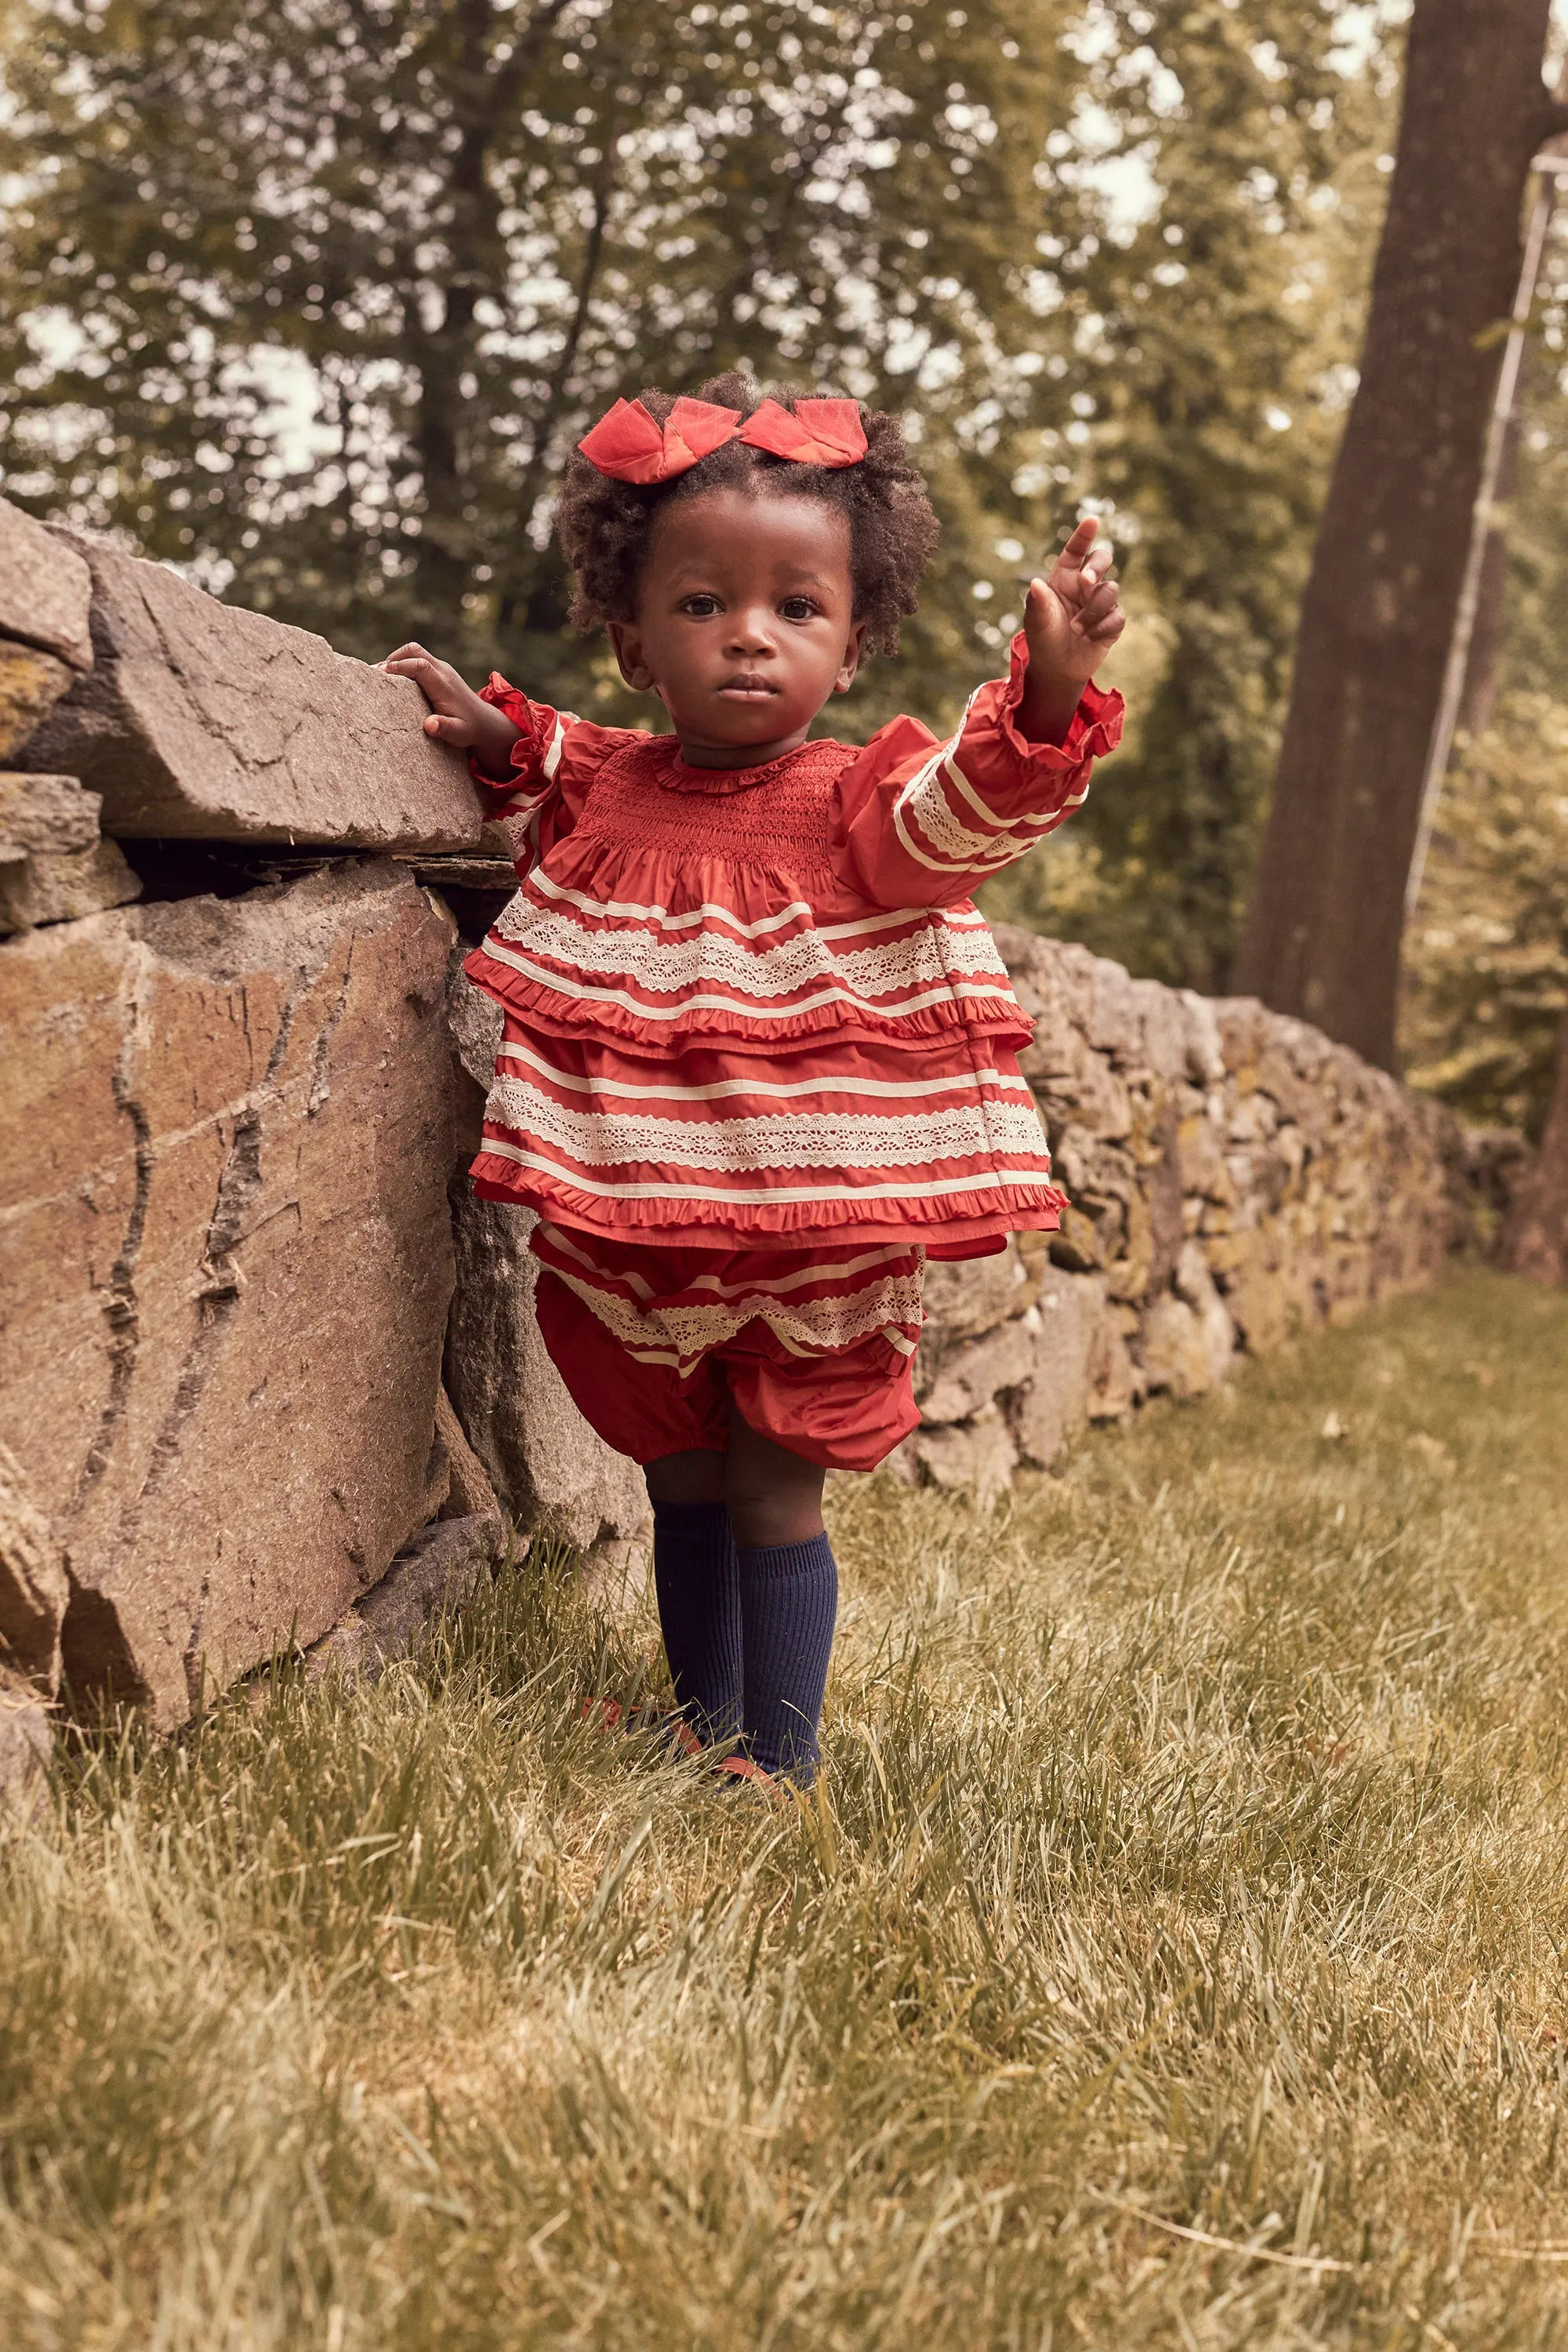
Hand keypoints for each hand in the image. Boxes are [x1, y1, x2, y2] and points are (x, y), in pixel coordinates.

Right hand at [380, 642, 521, 775]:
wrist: (484, 722)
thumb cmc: (468, 730)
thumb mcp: (458, 734)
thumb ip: (444, 728)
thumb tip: (430, 725)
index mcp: (444, 684)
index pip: (419, 666)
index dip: (398, 666)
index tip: (379, 674)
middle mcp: (443, 671)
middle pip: (415, 650)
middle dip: (393, 657)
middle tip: (375, 673)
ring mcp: (442, 668)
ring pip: (416, 651)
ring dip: (397, 658)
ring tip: (381, 675)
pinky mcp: (440, 671)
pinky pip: (419, 658)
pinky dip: (404, 662)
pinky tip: (394, 678)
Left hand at [1014, 517, 1125, 744]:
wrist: (1057, 668)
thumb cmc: (1043, 637)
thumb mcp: (1036, 620)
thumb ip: (1037, 602)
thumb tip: (1035, 583)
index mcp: (1065, 576)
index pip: (1076, 550)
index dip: (1084, 535)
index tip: (1092, 520)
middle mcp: (1085, 584)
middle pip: (1102, 559)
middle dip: (1098, 565)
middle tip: (1085, 581)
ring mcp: (1100, 601)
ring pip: (1109, 591)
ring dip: (1092, 611)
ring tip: (1075, 630)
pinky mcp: (1112, 621)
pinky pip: (1116, 616)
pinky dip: (1102, 627)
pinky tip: (1089, 638)